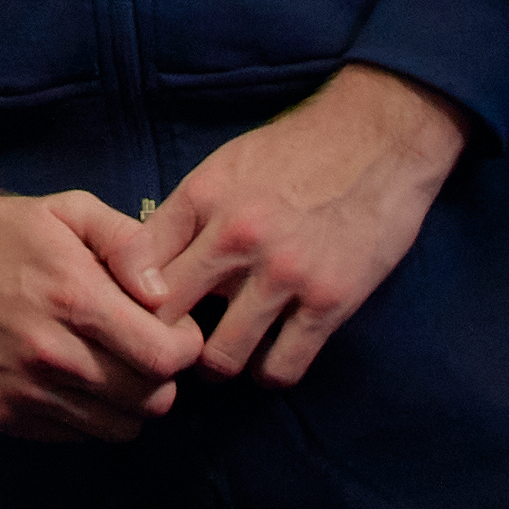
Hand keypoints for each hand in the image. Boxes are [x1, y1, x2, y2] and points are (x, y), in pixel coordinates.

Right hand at [0, 155, 200, 440]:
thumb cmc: (8, 230)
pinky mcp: (2, 415)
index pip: (166, 358)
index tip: (174, 328)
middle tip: (146, 348)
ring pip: (118, 428)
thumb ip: (130, 244)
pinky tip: (74, 376)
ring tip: (112, 364)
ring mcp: (23, 390)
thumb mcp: (73, 210)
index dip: (185, 345)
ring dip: (129, 401)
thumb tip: (164, 294)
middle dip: (163, 376)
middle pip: (151, 400)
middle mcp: (49, 353)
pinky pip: (76, 435)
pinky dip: (88, 414)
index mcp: (74, 297)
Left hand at [127, 62, 458, 386]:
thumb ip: (186, 215)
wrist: (381, 135)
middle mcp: (237, 234)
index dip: (127, 299)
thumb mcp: (227, 165)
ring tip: (224, 355)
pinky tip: (271, 356)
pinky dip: (270, 372)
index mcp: (204, 196)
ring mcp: (285, 271)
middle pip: (167, 318)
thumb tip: (142, 268)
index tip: (135, 314)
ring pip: (221, 358)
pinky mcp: (330, 300)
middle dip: (163, 341)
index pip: (135, 267)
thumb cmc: (297, 149)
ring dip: (218, 365)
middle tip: (174, 349)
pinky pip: (281, 368)